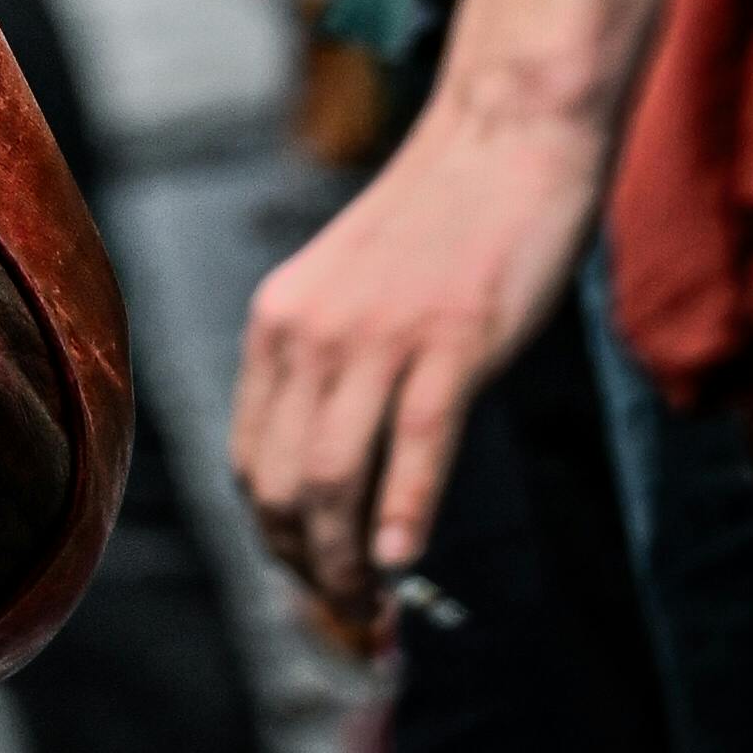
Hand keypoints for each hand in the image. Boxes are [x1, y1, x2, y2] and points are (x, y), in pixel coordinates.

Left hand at [229, 80, 607, 638]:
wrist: (503, 137)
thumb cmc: (438, 224)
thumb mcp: (352, 293)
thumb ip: (334, 371)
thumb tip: (336, 481)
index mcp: (278, 320)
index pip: (249, 461)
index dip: (275, 539)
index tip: (312, 582)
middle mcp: (309, 330)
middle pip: (279, 485)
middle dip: (308, 567)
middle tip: (351, 615)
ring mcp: (378, 335)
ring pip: (332, 479)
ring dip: (348, 564)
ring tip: (375, 610)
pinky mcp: (449, 339)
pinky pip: (413, 446)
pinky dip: (402, 516)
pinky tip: (405, 565)